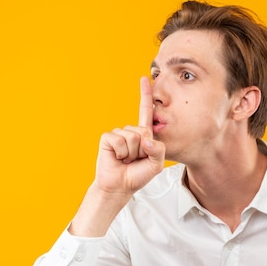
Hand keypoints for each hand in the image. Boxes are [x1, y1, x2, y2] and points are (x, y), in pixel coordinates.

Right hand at [94, 76, 165, 196]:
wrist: (119, 186)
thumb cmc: (137, 176)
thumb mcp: (156, 165)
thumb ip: (159, 151)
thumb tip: (146, 139)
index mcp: (144, 135)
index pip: (146, 112)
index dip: (146, 95)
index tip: (146, 78)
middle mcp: (131, 131)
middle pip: (144, 131)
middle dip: (142, 149)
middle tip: (135, 160)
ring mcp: (118, 133)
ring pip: (132, 137)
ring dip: (131, 153)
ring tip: (126, 160)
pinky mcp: (108, 138)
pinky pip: (119, 140)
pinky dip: (120, 152)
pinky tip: (117, 158)